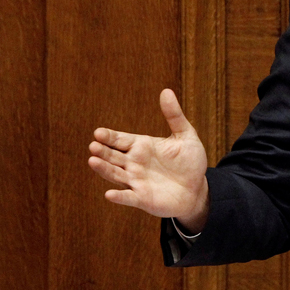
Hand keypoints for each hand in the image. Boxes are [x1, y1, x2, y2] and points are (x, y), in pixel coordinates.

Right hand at [88, 89, 209, 231]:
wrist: (197, 189)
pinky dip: (118, 196)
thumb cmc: (189, 162)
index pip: (120, 139)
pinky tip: (109, 194)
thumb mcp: (186, 136)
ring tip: (92, 161)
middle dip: (102, 151)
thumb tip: (166, 91)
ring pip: (115, 175)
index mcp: (141, 146)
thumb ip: (174, 116)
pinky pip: (128, 197)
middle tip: (93, 145)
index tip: (99, 132)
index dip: (109, 136)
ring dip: (103, 169)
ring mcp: (136, 181)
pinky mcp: (142, 198)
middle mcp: (134, 163)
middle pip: (112, 156)